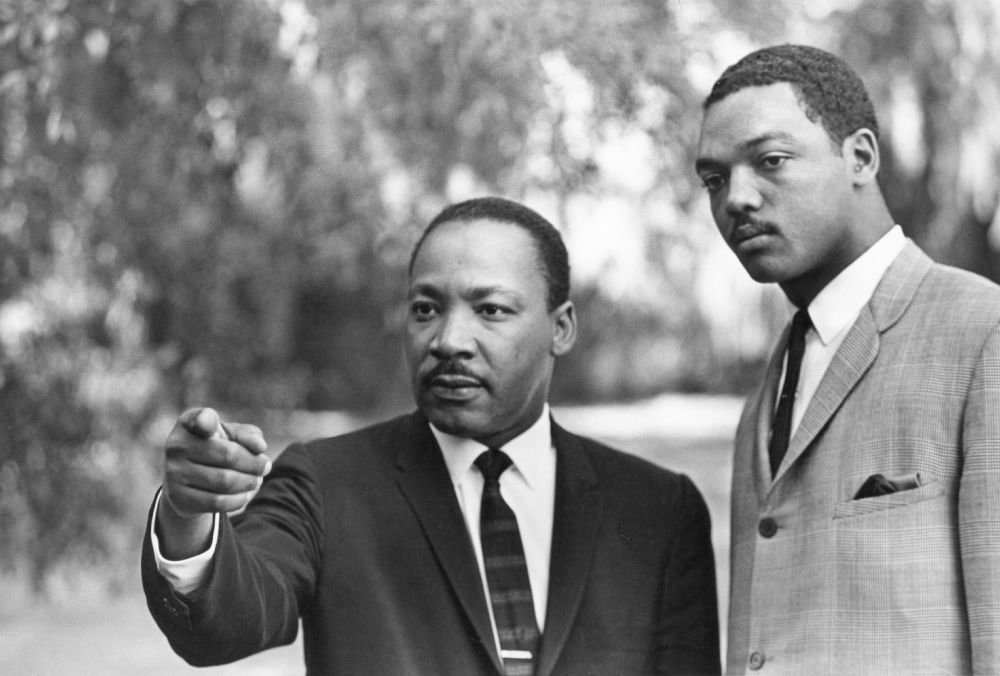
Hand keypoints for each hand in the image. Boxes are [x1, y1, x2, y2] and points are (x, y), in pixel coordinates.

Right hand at [156, 407, 270, 557]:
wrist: (188, 480)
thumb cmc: (216, 448)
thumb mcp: (231, 435)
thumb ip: (248, 434)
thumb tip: (259, 446)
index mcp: (188, 423)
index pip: (200, 420)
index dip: (207, 422)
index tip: (214, 428)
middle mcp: (176, 446)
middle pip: (228, 455)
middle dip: (254, 463)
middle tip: (265, 466)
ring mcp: (174, 473)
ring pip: (224, 481)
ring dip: (249, 482)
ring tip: (256, 481)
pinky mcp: (178, 498)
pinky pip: (217, 502)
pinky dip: (238, 499)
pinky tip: (245, 494)